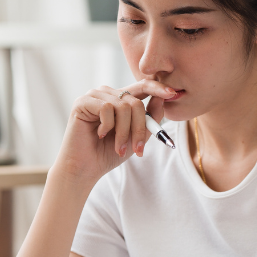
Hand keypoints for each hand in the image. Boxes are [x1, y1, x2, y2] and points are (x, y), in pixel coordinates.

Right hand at [54, 79, 176, 184]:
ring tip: (118, 148)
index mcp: (120, 99)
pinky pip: (107, 108)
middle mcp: (108, 93)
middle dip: (140, 127)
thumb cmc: (108, 154)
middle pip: (136, 101)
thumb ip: (149, 119)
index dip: (158, 88)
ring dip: (124, 132)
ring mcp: (94, 96)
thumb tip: (163, 98)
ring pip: (123, 106)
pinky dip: (108, 126)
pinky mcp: (83, 102)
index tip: (173, 93)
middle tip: (138, 149)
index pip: (142, 86)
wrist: (84, 169)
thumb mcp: (136, 137)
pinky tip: (100, 135)